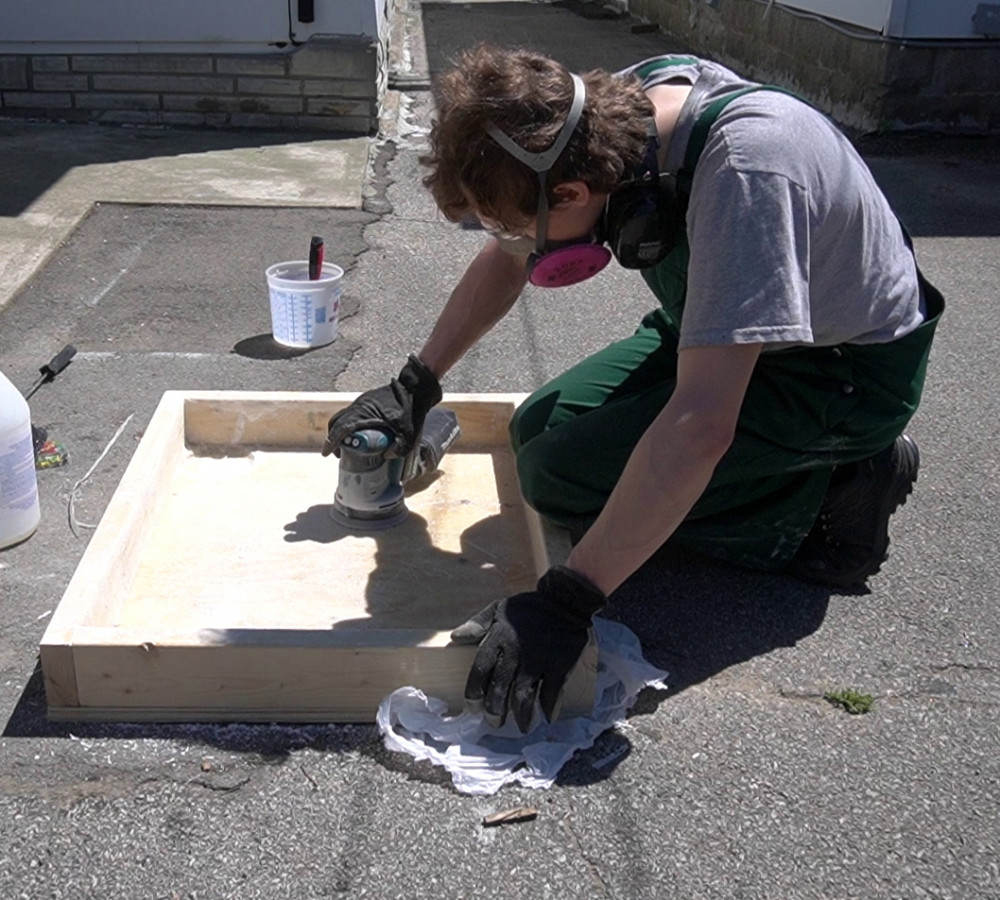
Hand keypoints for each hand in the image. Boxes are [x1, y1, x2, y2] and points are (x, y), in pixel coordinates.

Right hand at [321, 355, 441, 457]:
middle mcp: (359, 406)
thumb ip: (399, 449)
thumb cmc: (411, 408)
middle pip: (337, 422)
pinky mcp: (368, 400)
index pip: (341, 429)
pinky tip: (359, 433)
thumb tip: (387, 456)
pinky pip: (352, 413)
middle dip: (333, 438)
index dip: (332, 442)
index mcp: (364, 413)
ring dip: (341, 431)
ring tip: (347, 445)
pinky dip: (349, 424)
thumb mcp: (409, 433)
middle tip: (336, 453)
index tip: (326, 454)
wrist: (417, 387)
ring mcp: (363, 401)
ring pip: (344, 417)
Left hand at [450, 566, 605, 731]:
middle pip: (499, 687)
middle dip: (494, 710)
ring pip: (523, 695)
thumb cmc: (528, 608)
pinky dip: (548, 707)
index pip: (480, 669)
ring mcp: (538, 660)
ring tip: (521, 727)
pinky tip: (547, 718)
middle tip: (493, 723)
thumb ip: (477, 623)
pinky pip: (551, 692)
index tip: (472, 708)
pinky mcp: (559, 665)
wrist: (564, 601)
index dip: (474, 691)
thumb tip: (455, 638)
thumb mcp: (498, 608)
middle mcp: (515, 652)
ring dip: (520, 715)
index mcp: (498, 638)